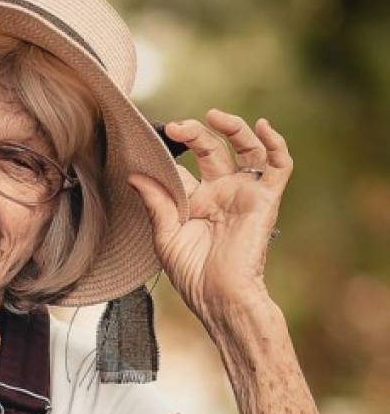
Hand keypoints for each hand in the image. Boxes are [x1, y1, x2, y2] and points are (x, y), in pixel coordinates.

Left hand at [127, 109, 292, 328]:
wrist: (218, 297)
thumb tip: (134, 175)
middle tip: (177, 126)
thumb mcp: (164, 234)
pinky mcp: (265, 199)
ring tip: (214, 116)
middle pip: (211, 149)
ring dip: (234, 128)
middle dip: (195, 133)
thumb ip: (155, 202)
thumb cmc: (191, 273)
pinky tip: (264, 127)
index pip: (182, 164)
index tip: (147, 141)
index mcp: (194, 199)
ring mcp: (243, 193)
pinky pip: (279, 166)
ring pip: (246, 149)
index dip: (169, 151)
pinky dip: (276, 144)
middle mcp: (220, 191)